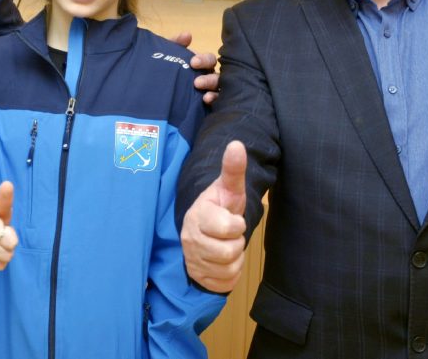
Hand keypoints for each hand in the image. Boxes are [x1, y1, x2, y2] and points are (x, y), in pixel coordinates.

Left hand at [170, 31, 219, 104]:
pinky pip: (216, 102)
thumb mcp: (166, 55)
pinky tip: (206, 101)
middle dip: (208, 78)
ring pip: (218, 89)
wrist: (153, 93)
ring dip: (212, 91)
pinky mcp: (207, 105)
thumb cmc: (165, 70)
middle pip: (216, 76)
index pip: (209, 59)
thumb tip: (187, 34)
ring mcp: (209, 92)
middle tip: (196, 82)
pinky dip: (214, 101)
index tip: (193, 62)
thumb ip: (175, 43)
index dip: (204, 60)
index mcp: (202, 65)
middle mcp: (208, 77)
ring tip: (204, 96)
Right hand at [181, 141, 247, 292]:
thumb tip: (236, 144)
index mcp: (198, 216)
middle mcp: (190, 239)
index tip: (232, 220)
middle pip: (229, 252)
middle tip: (230, 235)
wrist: (204, 231)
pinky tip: (223, 261)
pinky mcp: (199, 278)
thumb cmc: (220, 208)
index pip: (228, 228)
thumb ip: (233, 169)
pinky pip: (226, 283)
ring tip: (226, 245)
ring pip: (228, 268)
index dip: (237, 224)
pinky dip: (230, 274)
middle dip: (236, 243)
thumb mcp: (228, 189)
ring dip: (235, 259)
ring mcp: (193, 260)